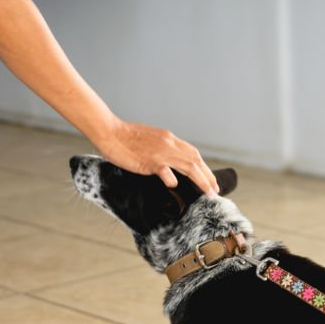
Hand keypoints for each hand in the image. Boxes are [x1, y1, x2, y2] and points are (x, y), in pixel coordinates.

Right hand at [94, 119, 218, 195]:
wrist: (109, 131)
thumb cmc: (126, 138)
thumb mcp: (150, 141)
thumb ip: (162, 150)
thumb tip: (171, 166)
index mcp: (169, 139)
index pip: (193, 153)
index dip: (204, 167)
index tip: (210, 180)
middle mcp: (169, 143)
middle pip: (196, 160)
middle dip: (208, 175)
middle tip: (215, 190)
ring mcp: (160, 152)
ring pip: (188, 165)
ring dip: (201, 179)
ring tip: (208, 192)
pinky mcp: (149, 160)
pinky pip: (165, 170)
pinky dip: (172, 178)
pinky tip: (174, 186)